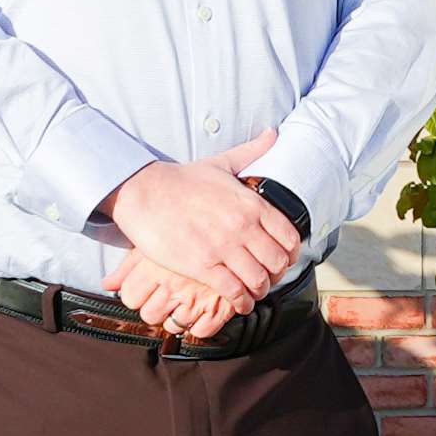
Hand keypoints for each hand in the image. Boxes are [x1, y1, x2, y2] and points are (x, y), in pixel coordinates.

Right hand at [100, 156, 300, 333]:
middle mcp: (243, 227)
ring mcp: (223, 247)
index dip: (290, 254)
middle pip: (277, 263)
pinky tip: (237, 302)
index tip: (282, 260)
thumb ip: (251, 152)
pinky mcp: (202, 265)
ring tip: (252, 293)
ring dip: (259, 291)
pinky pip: (233, 291)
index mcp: (251, 204)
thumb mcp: (222, 163)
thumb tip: (273, 133)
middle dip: (275, 275)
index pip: (289, 237)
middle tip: (267, 279)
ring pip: (258, 280)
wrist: (144, 192)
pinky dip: (240, 301)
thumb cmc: (182, 179)